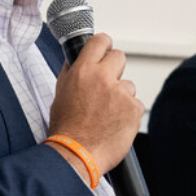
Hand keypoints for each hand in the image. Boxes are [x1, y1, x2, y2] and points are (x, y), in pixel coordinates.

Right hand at [47, 32, 143, 174]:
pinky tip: (115, 123)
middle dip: (115, 69)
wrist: (76, 154)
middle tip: (108, 84)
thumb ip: (70, 73)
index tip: (106, 49)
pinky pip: (135, 104)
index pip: (100, 41)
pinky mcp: (134, 109)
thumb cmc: (66, 128)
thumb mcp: (60, 94)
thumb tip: (74, 60)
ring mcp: (121, 93)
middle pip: (119, 57)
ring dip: (121, 96)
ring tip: (107, 114)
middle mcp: (103, 78)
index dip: (104, 44)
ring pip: (128, 85)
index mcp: (83, 71)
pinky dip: (128, 113)